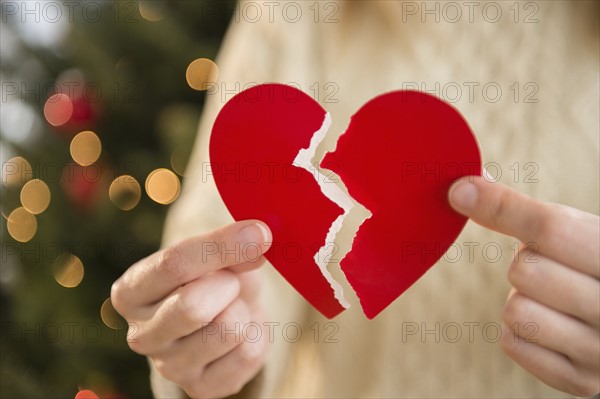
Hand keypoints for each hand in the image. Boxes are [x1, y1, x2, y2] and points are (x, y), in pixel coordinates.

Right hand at [111, 220, 271, 397]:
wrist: (225, 311)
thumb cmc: (212, 275)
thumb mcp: (214, 251)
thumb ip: (229, 244)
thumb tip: (258, 238)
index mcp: (130, 292)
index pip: (172, 265)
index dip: (221, 246)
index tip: (259, 233)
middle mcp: (141, 335)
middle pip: (192, 307)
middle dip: (229, 285)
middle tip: (233, 281)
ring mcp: (169, 367)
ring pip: (229, 330)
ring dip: (244, 311)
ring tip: (234, 307)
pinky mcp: (201, 388)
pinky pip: (249, 354)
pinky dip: (258, 334)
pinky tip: (243, 331)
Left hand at [449, 176, 598, 395]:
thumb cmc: (598, 269)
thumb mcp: (583, 235)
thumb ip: (529, 214)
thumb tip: (465, 188)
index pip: (551, 229)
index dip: (500, 207)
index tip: (459, 192)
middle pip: (526, 271)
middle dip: (528, 263)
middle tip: (555, 268)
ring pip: (516, 310)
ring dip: (523, 299)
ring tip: (555, 299)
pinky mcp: (583, 382)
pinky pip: (514, 343)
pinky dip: (521, 331)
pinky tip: (550, 325)